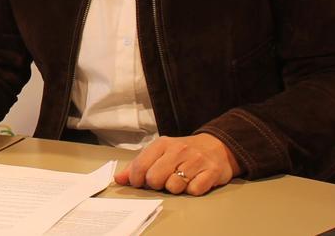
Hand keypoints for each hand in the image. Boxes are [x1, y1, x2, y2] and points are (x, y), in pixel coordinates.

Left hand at [114, 134, 240, 195]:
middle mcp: (178, 150)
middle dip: (156, 184)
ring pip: (174, 186)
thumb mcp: (159, 153)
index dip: (136, 180)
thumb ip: (137, 165)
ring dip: (175, 188)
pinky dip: (192, 190)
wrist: (216, 146)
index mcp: (162, 144)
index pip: (139, 166)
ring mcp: (196, 160)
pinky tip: (194, 181)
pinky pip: (194, 191)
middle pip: (155, 179)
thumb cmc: (183, 152)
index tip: (140, 182)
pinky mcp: (212, 171)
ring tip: (180, 180)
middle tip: (163, 180)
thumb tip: (118, 179)